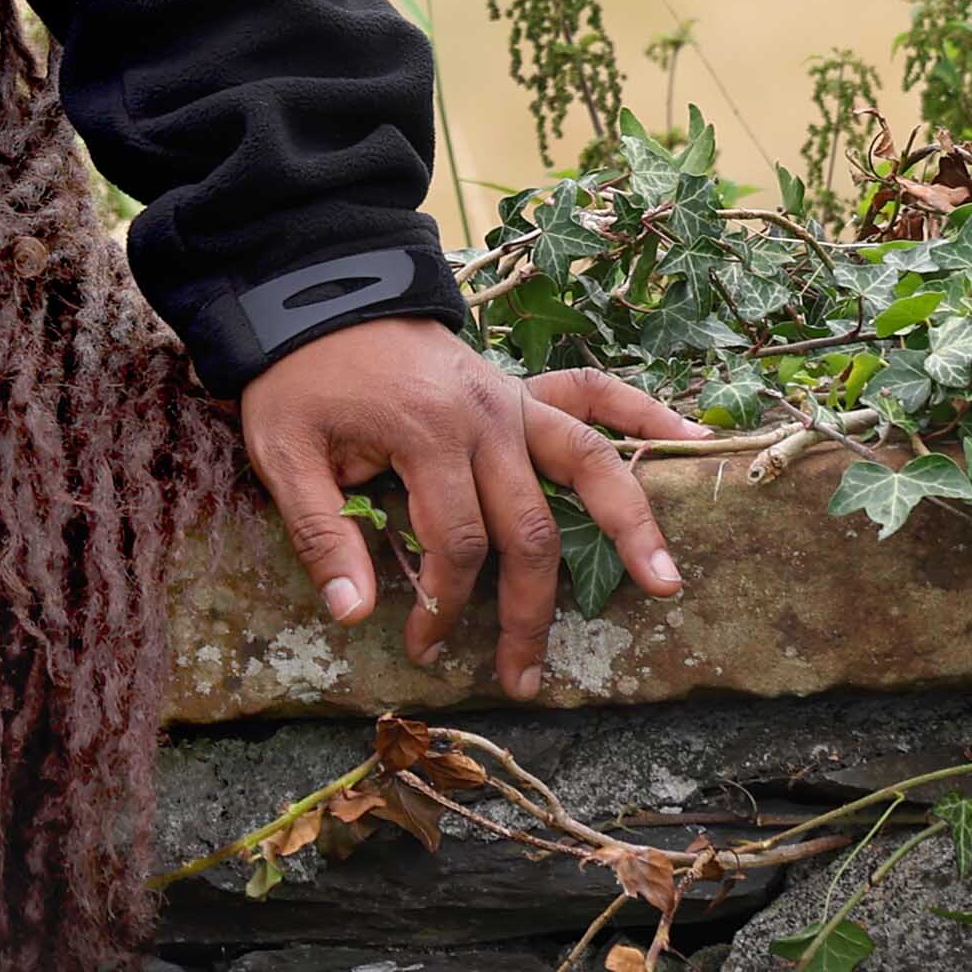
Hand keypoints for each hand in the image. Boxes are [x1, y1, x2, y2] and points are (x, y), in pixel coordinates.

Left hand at [235, 319, 697, 701]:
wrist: (315, 292)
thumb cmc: (298, 376)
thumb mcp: (281, 449)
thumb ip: (320, 530)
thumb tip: (354, 614)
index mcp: (427, 433)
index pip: (457, 543)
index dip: (442, 605)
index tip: (422, 648)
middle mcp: (486, 417)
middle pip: (530, 529)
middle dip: (529, 612)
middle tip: (524, 679)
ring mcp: (512, 398)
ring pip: (590, 465)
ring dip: (630, 526)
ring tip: (666, 584)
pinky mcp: (521, 387)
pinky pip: (595, 392)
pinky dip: (643, 412)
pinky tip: (690, 438)